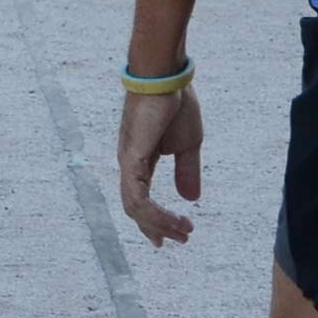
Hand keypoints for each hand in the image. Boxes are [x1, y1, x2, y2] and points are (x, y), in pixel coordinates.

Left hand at [117, 84, 203, 245]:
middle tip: (180, 239)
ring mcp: (127, 162)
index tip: (171, 237)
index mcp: (140, 160)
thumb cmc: (175, 103)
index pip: (141, 198)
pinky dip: (154, 213)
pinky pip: (138, 197)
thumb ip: (186, 171)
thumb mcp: (187, 145)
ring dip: (160, 224)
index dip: (154, 220)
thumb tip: (190, 199)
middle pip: (135, 208)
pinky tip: (173, 220)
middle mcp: (129, 164)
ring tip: (184, 231)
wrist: (166, 77)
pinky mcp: (131, 159)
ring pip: (136, 207)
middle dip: (157, 227)